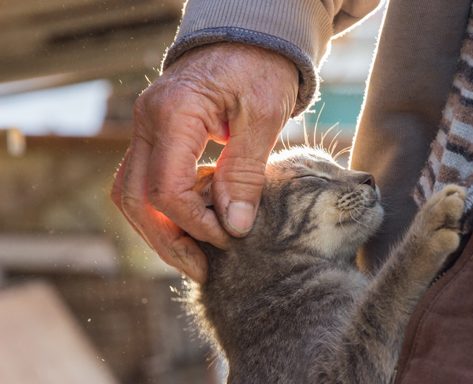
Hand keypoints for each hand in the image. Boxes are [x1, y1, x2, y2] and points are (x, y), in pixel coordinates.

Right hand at [111, 43, 298, 282]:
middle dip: (167, 241)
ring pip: (133, 193)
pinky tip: (197, 222)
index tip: (229, 239)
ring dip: (161, 230)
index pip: (167, 188)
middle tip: (202, 269)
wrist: (250, 37)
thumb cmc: (262, 67)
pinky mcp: (156, 135)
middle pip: (136, 198)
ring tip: (196, 256)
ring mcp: (146, 127)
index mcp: (173, 113)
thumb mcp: (264, 117)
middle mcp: (147, 121)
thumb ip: (245, 172)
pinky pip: (147, 179)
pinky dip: (167, 208)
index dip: (196, 224)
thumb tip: (233, 227)